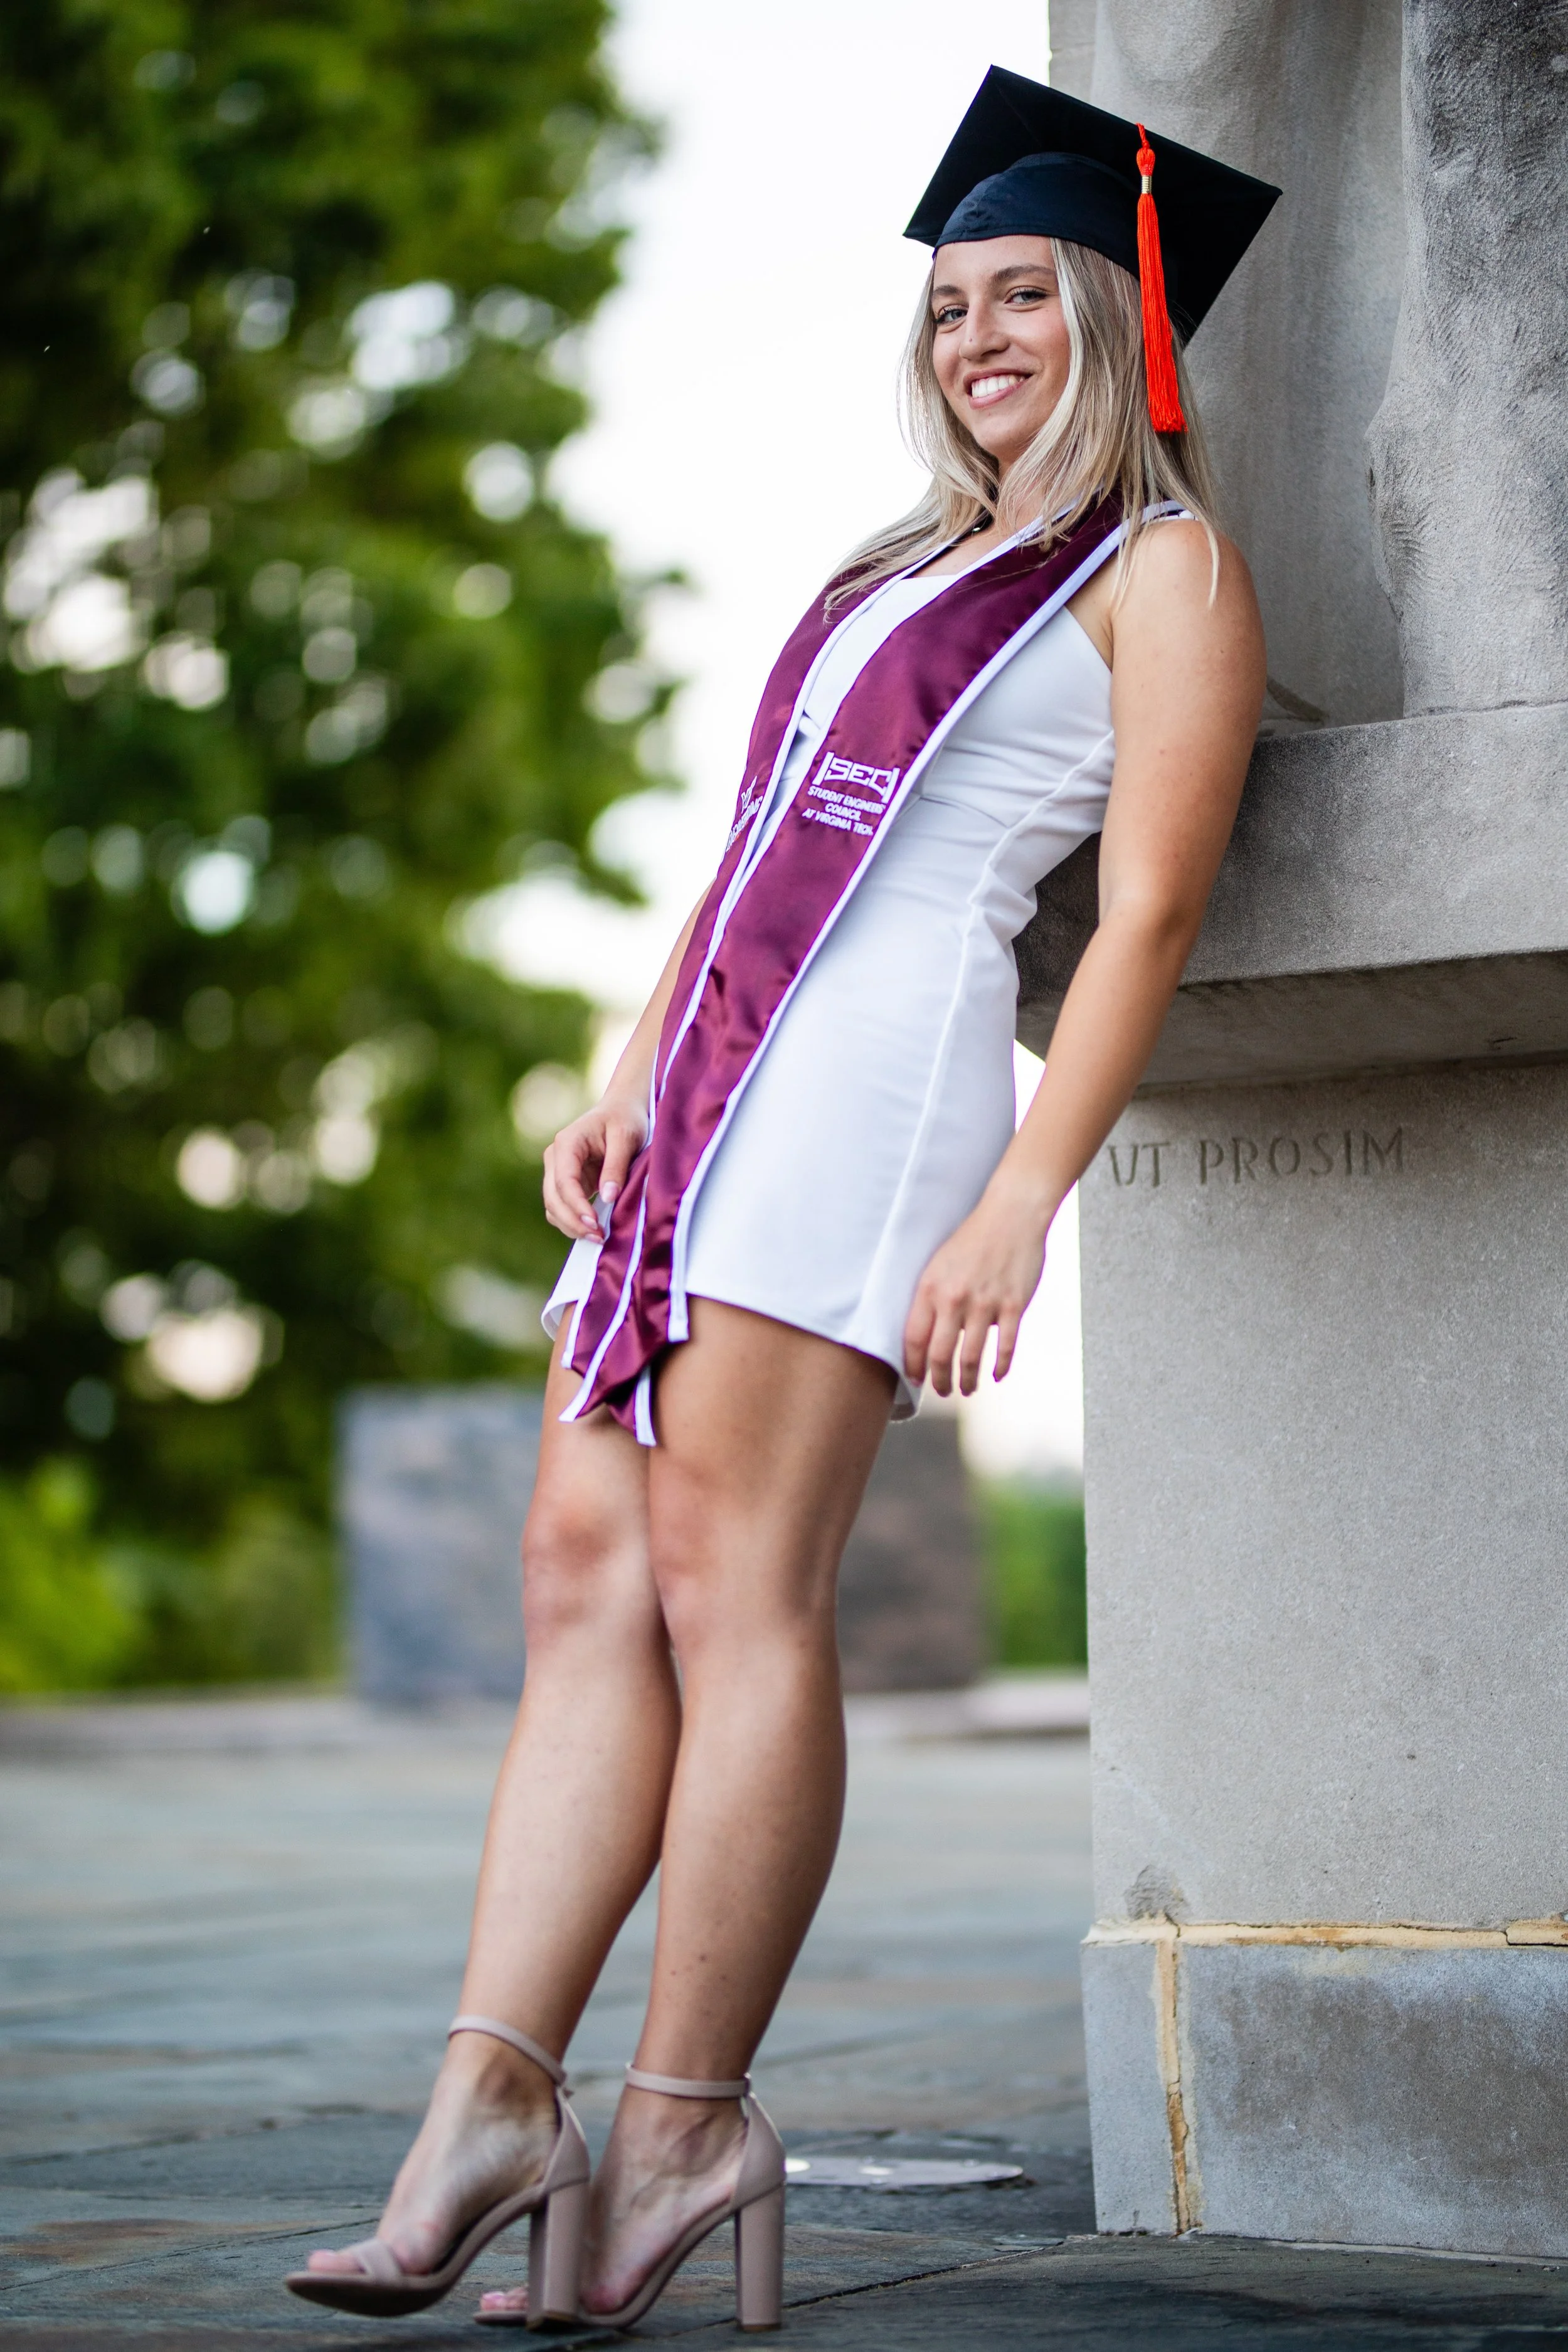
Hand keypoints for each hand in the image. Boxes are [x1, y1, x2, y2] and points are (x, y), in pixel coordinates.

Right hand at [542, 1095, 648, 1240]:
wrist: (622, 1109)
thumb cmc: (625, 1118)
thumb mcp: (626, 1137)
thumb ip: (616, 1167)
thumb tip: (608, 1199)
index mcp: (567, 1143)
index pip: (564, 1181)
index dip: (576, 1206)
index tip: (594, 1223)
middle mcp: (556, 1157)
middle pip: (553, 1198)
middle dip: (573, 1221)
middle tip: (599, 1237)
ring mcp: (558, 1171)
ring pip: (553, 1206)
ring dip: (571, 1225)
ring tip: (599, 1238)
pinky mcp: (568, 1182)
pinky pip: (563, 1207)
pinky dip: (573, 1221)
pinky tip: (594, 1230)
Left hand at [903, 1183, 1054, 1398]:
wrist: (1011, 1214)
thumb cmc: (973, 1239)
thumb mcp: (939, 1264)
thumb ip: (931, 1297)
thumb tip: (926, 1334)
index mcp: (931, 1288)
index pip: (914, 1339)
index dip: (913, 1364)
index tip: (915, 1378)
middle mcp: (955, 1298)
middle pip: (940, 1355)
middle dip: (939, 1380)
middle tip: (942, 1391)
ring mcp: (985, 1303)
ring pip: (971, 1357)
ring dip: (968, 1380)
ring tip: (967, 1389)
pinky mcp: (1013, 1305)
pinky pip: (1006, 1346)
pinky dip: (1001, 1366)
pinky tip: (997, 1375)